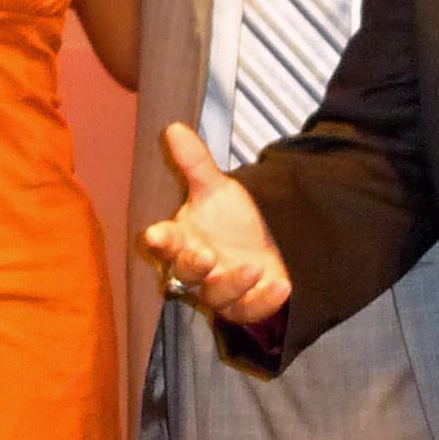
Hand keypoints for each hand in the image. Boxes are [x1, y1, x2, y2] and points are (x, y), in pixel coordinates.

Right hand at [139, 123, 291, 325]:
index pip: (162, 243)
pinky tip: (281, 286)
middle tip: (206, 255)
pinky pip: (248, 312)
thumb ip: (195, 163)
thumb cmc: (233, 219)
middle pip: (183, 276)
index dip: (158, 241)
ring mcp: (219, 291)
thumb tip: (173, 127)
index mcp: (181, 240)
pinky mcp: (244, 306)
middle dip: (193, 266)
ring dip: (231, 284)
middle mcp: (195, 269)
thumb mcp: (217, 188)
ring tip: (252, 267)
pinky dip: (263, 302)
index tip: (156, 234)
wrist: (270, 240)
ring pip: (215, 297)